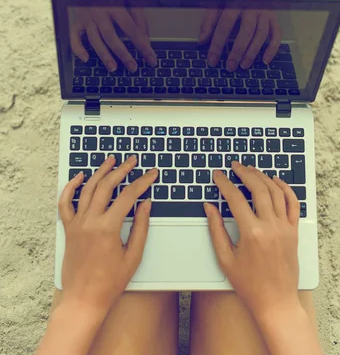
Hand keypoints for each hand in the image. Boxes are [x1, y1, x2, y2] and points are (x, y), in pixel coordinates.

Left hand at [58, 155, 158, 314]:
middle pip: (107, 186)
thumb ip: (141, 227)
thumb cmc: (109, 283)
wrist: (84, 300)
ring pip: (87, 189)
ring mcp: (77, 224)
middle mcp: (90, 221)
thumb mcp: (133, 255)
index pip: (129, 195)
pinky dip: (70, 187)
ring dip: (100, 172)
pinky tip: (79, 177)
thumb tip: (146, 204)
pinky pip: (65, 203)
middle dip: (122, 170)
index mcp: (108, 228)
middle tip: (132, 161)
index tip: (151, 174)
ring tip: (111, 161)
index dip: (142, 182)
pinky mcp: (69, 229)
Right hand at [69, 6, 156, 71]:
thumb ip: (139, 20)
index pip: (131, 29)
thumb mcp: (129, 3)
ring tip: (113, 68)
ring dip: (104, 56)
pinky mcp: (76, 23)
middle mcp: (99, 12)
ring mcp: (86, 18)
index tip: (151, 59)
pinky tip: (86, 59)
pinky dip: (79, 49)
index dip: (142, 45)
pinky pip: (74, 38)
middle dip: (123, 54)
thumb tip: (146, 41)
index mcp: (115, 5)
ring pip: (95, 40)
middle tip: (132, 67)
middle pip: (111, 37)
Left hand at [198, 8, 281, 70]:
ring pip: (261, 35)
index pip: (224, 26)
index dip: (217, 44)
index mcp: (235, 4)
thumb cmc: (234, 0)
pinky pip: (276, 35)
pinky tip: (265, 61)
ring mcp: (265, 13)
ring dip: (252, 52)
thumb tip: (202, 41)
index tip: (212, 60)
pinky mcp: (274, 19)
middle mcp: (252, 8)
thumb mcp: (218, 6)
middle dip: (237, 51)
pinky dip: (272, 49)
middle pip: (245, 32)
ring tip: (244, 66)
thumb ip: (209, 22)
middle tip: (230, 67)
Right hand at [204, 162, 299, 321]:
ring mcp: (285, 228)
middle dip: (245, 173)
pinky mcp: (294, 232)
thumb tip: (209, 207)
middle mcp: (271, 227)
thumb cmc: (249, 285)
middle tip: (235, 166)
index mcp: (251, 233)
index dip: (225, 183)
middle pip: (258, 189)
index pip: (235, 198)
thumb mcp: (225, 258)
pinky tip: (276, 181)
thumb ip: (216, 230)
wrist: (276, 303)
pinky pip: (293, 204)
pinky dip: (285, 189)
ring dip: (263, 177)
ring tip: (252, 170)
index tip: (218, 175)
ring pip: (276, 192)